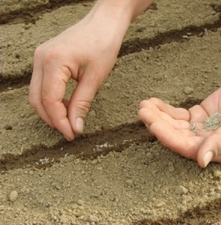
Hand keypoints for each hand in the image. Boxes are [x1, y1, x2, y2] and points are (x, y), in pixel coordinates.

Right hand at [29, 5, 129, 139]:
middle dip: (52, 119)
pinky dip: (52, 99)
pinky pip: (42, 85)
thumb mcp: (95, 77)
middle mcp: (41, 59)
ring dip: (51, 110)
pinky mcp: (45, 58)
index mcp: (53, 62)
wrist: (104, 23)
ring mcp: (40, 57)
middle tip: (70, 131)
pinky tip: (67, 105)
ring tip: (70, 120)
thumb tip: (75, 127)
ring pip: (37, 94)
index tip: (72, 134)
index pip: (50, 101)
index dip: (60, 122)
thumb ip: (82, 103)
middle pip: (37, 100)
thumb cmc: (103, 44)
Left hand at [138, 74, 220, 167]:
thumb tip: (202, 162)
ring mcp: (200, 128)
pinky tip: (154, 103)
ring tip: (143, 105)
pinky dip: (166, 109)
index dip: (168, 137)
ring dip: (158, 115)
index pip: (186, 147)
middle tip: (142, 111)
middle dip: (158, 123)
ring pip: (174, 124)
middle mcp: (206, 142)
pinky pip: (178, 115)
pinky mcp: (198, 115)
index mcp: (217, 151)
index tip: (154, 125)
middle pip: (176, 135)